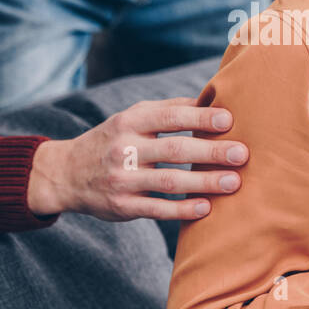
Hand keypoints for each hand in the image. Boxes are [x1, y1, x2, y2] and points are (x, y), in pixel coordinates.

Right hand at [27, 98, 248, 220]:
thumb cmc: (114, 140)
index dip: (201, 117)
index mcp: (130, 121)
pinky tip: (207, 207)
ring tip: (234, 182)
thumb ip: (169, 109)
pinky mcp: (122, 206)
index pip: (170, 116)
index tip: (230, 120)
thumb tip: (214, 99)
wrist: (65, 174)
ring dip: (205, 182)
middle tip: (242, 154)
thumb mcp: (132, 117)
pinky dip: (183, 209)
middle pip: (175, 149)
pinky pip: (157, 209)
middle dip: (211, 151)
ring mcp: (122, 178)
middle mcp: (124, 147)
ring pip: (169, 181)